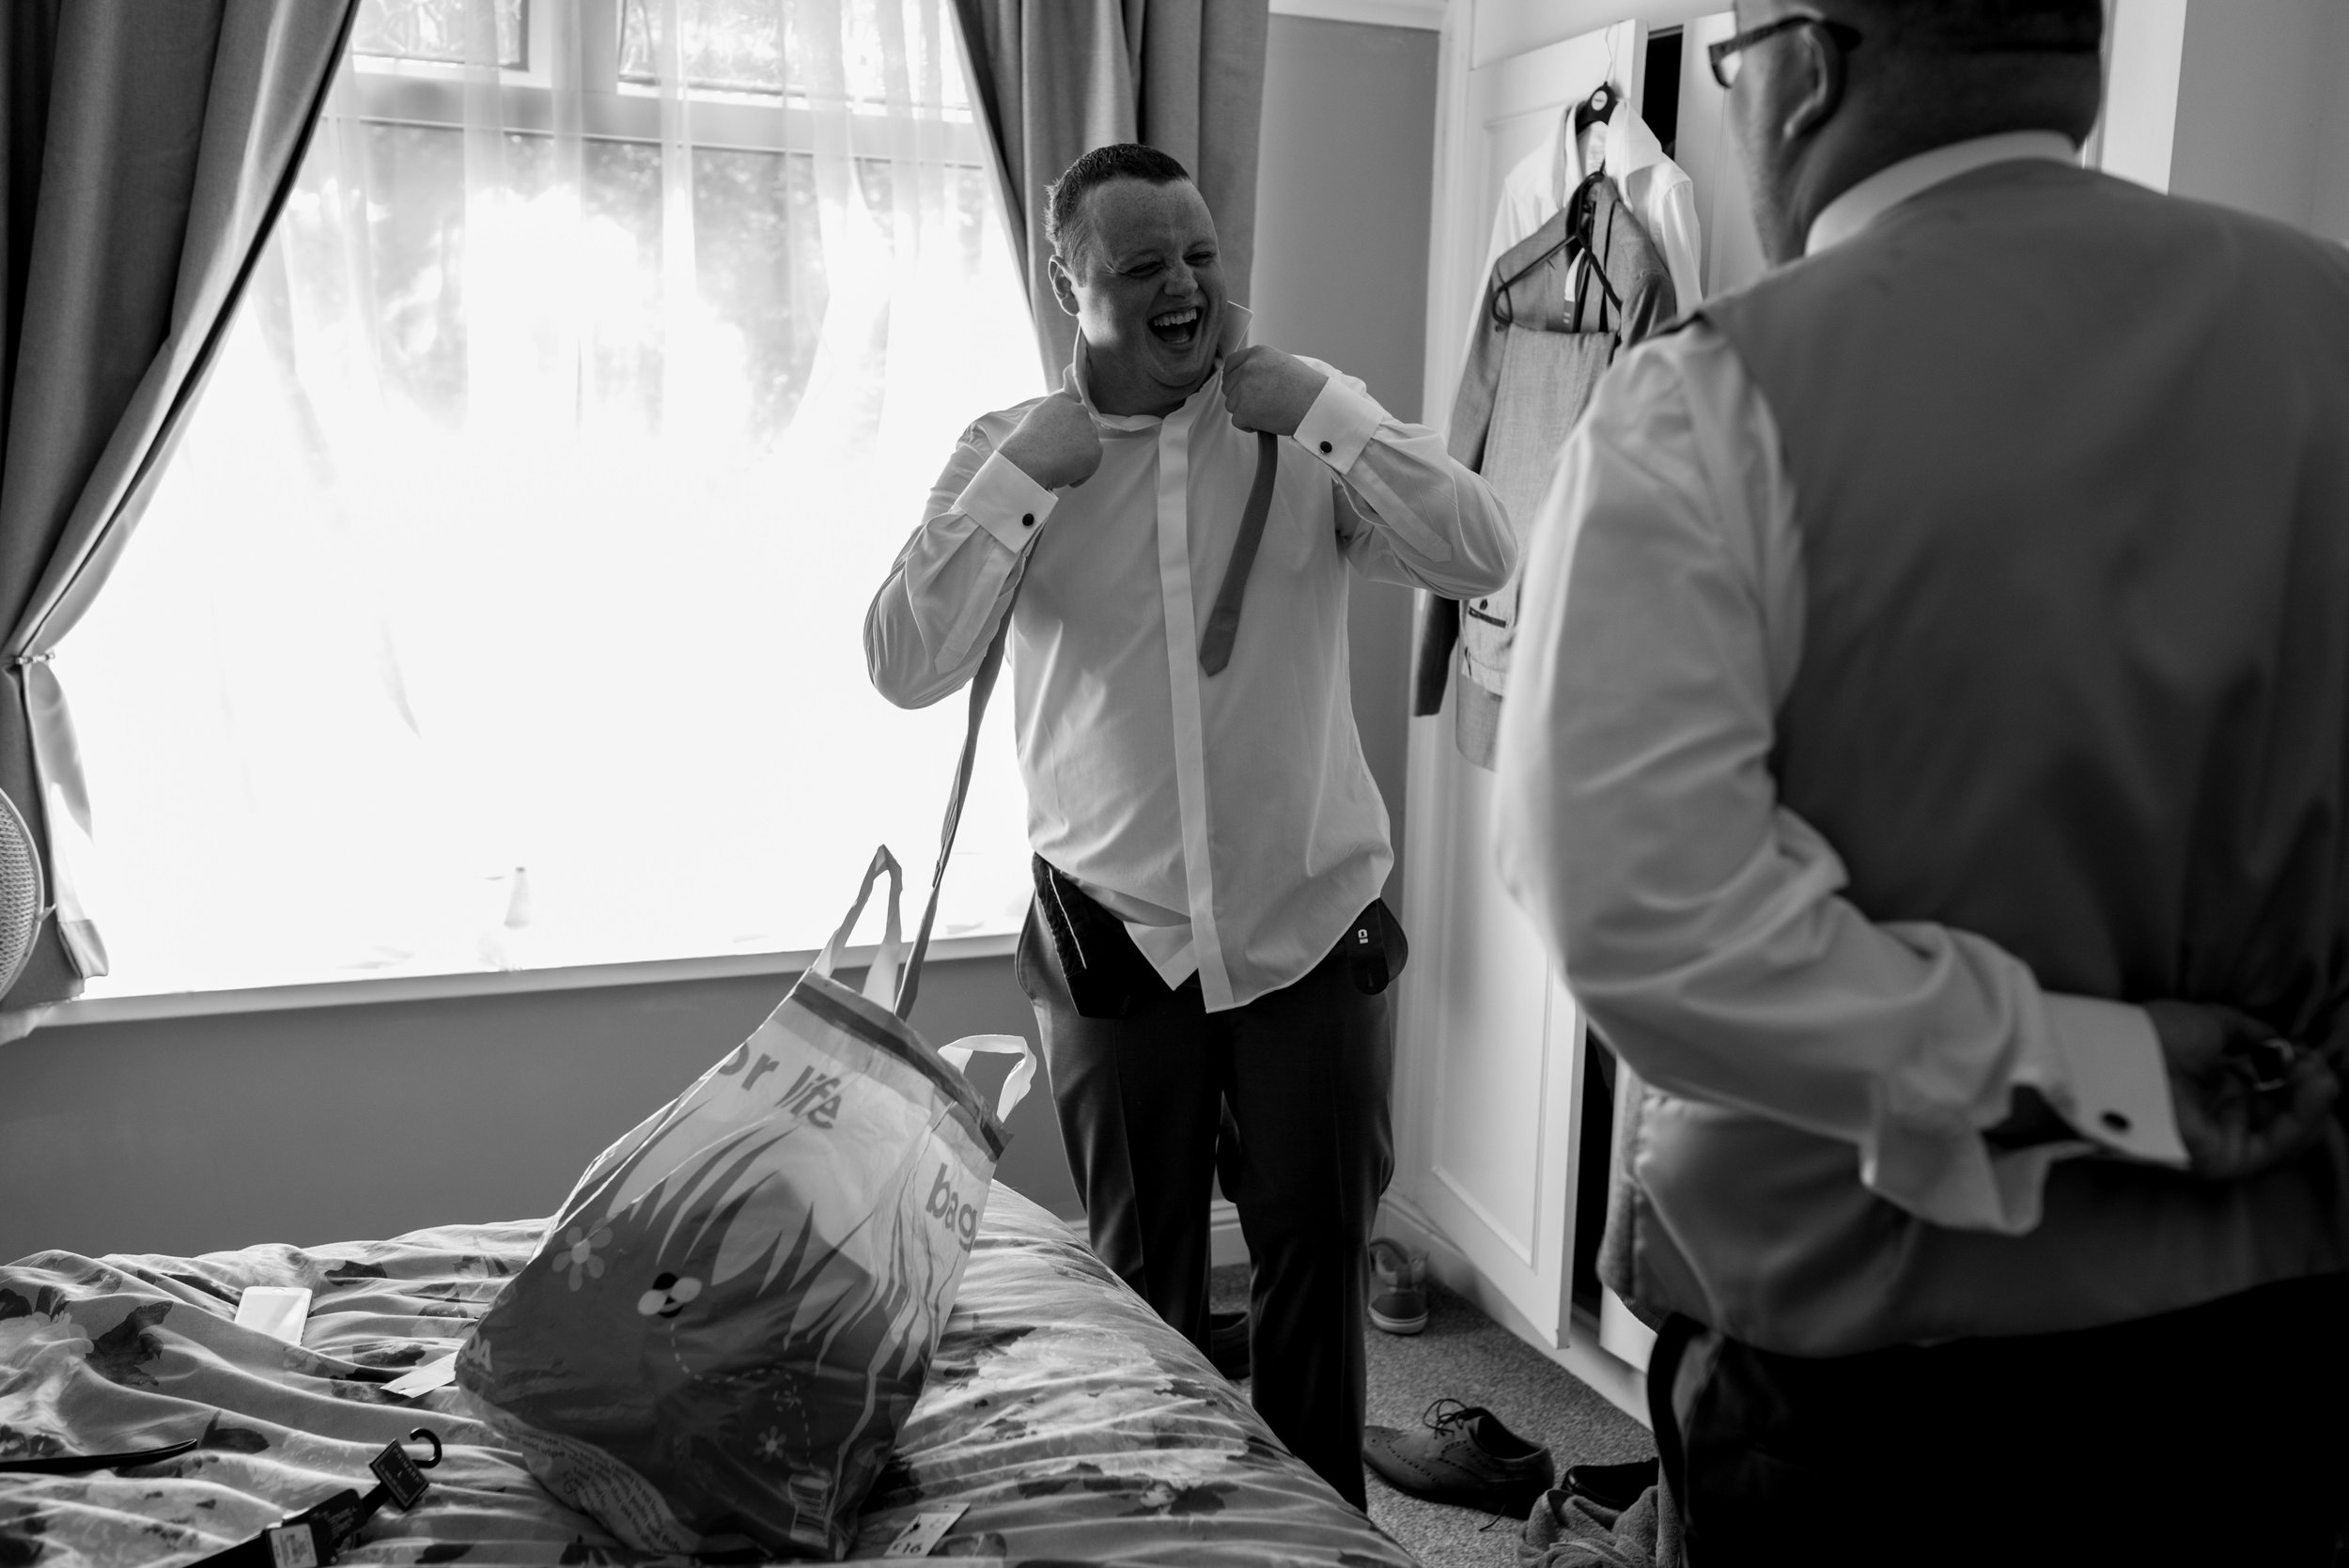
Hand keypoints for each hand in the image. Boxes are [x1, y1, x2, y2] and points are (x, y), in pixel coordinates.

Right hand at [997, 391, 1101, 490]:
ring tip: (1058, 465)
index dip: (1064, 426)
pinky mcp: (1096, 449)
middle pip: (1082, 428)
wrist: (1028, 462)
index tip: (1057, 437)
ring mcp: (1089, 429)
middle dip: (1073, 440)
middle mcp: (1079, 410)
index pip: (1070, 409)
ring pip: (1087, 446)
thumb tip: (1059, 417)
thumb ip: (1052, 413)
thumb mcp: (1034, 417)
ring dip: (1077, 456)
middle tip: (1056, 454)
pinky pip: (1091, 464)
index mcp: (1062, 399)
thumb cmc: (1025, 444)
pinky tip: (1065, 475)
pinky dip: (1081, 473)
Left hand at [1221, 344, 1325, 437]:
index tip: (1240, 387)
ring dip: (1245, 411)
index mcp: (1258, 353)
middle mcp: (1248, 368)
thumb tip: (1242, 378)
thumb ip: (1260, 366)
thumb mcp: (1282, 364)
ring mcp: (1244, 389)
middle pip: (1229, 386)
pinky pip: (1238, 421)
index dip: (1233, 377)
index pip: (1231, 363)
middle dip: (1240, 397)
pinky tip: (1268, 421)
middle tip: (1261, 404)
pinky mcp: (1244, 410)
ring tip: (1269, 411)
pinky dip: (1250, 425)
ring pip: (1232, 404)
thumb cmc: (1306, 388)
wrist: (1317, 405)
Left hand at [2144, 1000, 2340, 1179]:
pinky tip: (2315, 1090)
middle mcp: (2219, 1117)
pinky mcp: (2222, 1161)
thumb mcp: (2211, 1024)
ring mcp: (2221, 1141)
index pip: (2268, 1089)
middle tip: (2319, 1064)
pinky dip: (2301, 1121)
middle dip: (2307, 1089)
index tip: (2306, 1051)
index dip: (2294, 1072)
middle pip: (2281, 1114)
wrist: (2120, 1054)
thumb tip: (2279, 1041)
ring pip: (2284, 1134)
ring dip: (2311, 1105)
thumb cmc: (2155, 1035)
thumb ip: (2249, 1033)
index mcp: (2213, 1087)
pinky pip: (2273, 1148)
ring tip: (2321, 1075)